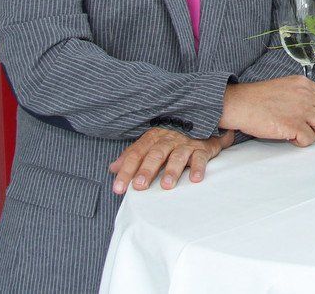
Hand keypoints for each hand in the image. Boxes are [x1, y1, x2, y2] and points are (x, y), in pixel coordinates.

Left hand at [109, 127, 233, 194]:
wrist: (201, 126)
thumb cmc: (171, 141)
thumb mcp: (150, 145)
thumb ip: (133, 156)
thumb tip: (112, 168)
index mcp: (153, 138)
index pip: (136, 154)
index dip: (126, 171)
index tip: (118, 188)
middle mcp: (168, 139)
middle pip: (155, 154)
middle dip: (147, 170)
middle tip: (140, 186)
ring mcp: (186, 143)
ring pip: (177, 156)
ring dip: (172, 170)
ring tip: (166, 185)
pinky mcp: (202, 148)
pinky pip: (200, 157)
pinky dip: (198, 167)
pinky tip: (195, 179)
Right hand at [221, 75, 314, 144]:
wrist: (240, 104)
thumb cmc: (256, 98)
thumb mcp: (284, 86)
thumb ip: (299, 94)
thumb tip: (309, 109)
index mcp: (304, 84)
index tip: (309, 117)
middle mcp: (306, 95)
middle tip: (307, 128)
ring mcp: (302, 110)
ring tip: (301, 134)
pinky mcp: (294, 126)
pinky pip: (310, 139)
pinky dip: (302, 142)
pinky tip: (290, 138)